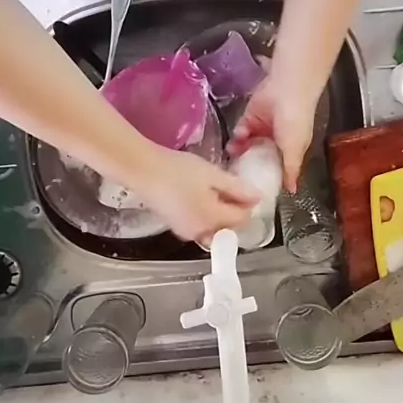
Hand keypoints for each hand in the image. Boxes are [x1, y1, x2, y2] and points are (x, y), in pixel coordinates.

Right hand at [130, 146, 258, 244]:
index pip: (242, 219)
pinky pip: (200, 227)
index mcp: (213, 219)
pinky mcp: (176, 227)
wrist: (143, 170)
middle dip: (234, 212)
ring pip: (214, 230)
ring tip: (216, 192)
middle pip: (229, 228)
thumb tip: (258, 198)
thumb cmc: (179, 170)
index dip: (249, 205)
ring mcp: (186, 232)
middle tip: (232, 188)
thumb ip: (237, 188)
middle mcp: (201, 233)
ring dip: (220, 216)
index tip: (246, 188)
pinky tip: (201, 197)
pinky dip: (206, 217)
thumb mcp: (212, 175)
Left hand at [230, 76, 315, 191]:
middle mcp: (275, 141)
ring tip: (233, 152)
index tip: (252, 188)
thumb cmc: (295, 122)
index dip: (264, 177)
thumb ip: (290, 170)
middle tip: (234, 172)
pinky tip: (240, 134)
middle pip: (257, 157)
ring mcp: (262, 128)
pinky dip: (239, 134)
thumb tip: (292, 191)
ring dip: (239, 149)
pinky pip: (241, 130)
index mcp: (289, 150)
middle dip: (247, 164)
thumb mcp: (294, 150)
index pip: (275, 168)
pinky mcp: (251, 117)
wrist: (286, 90)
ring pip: (247, 145)